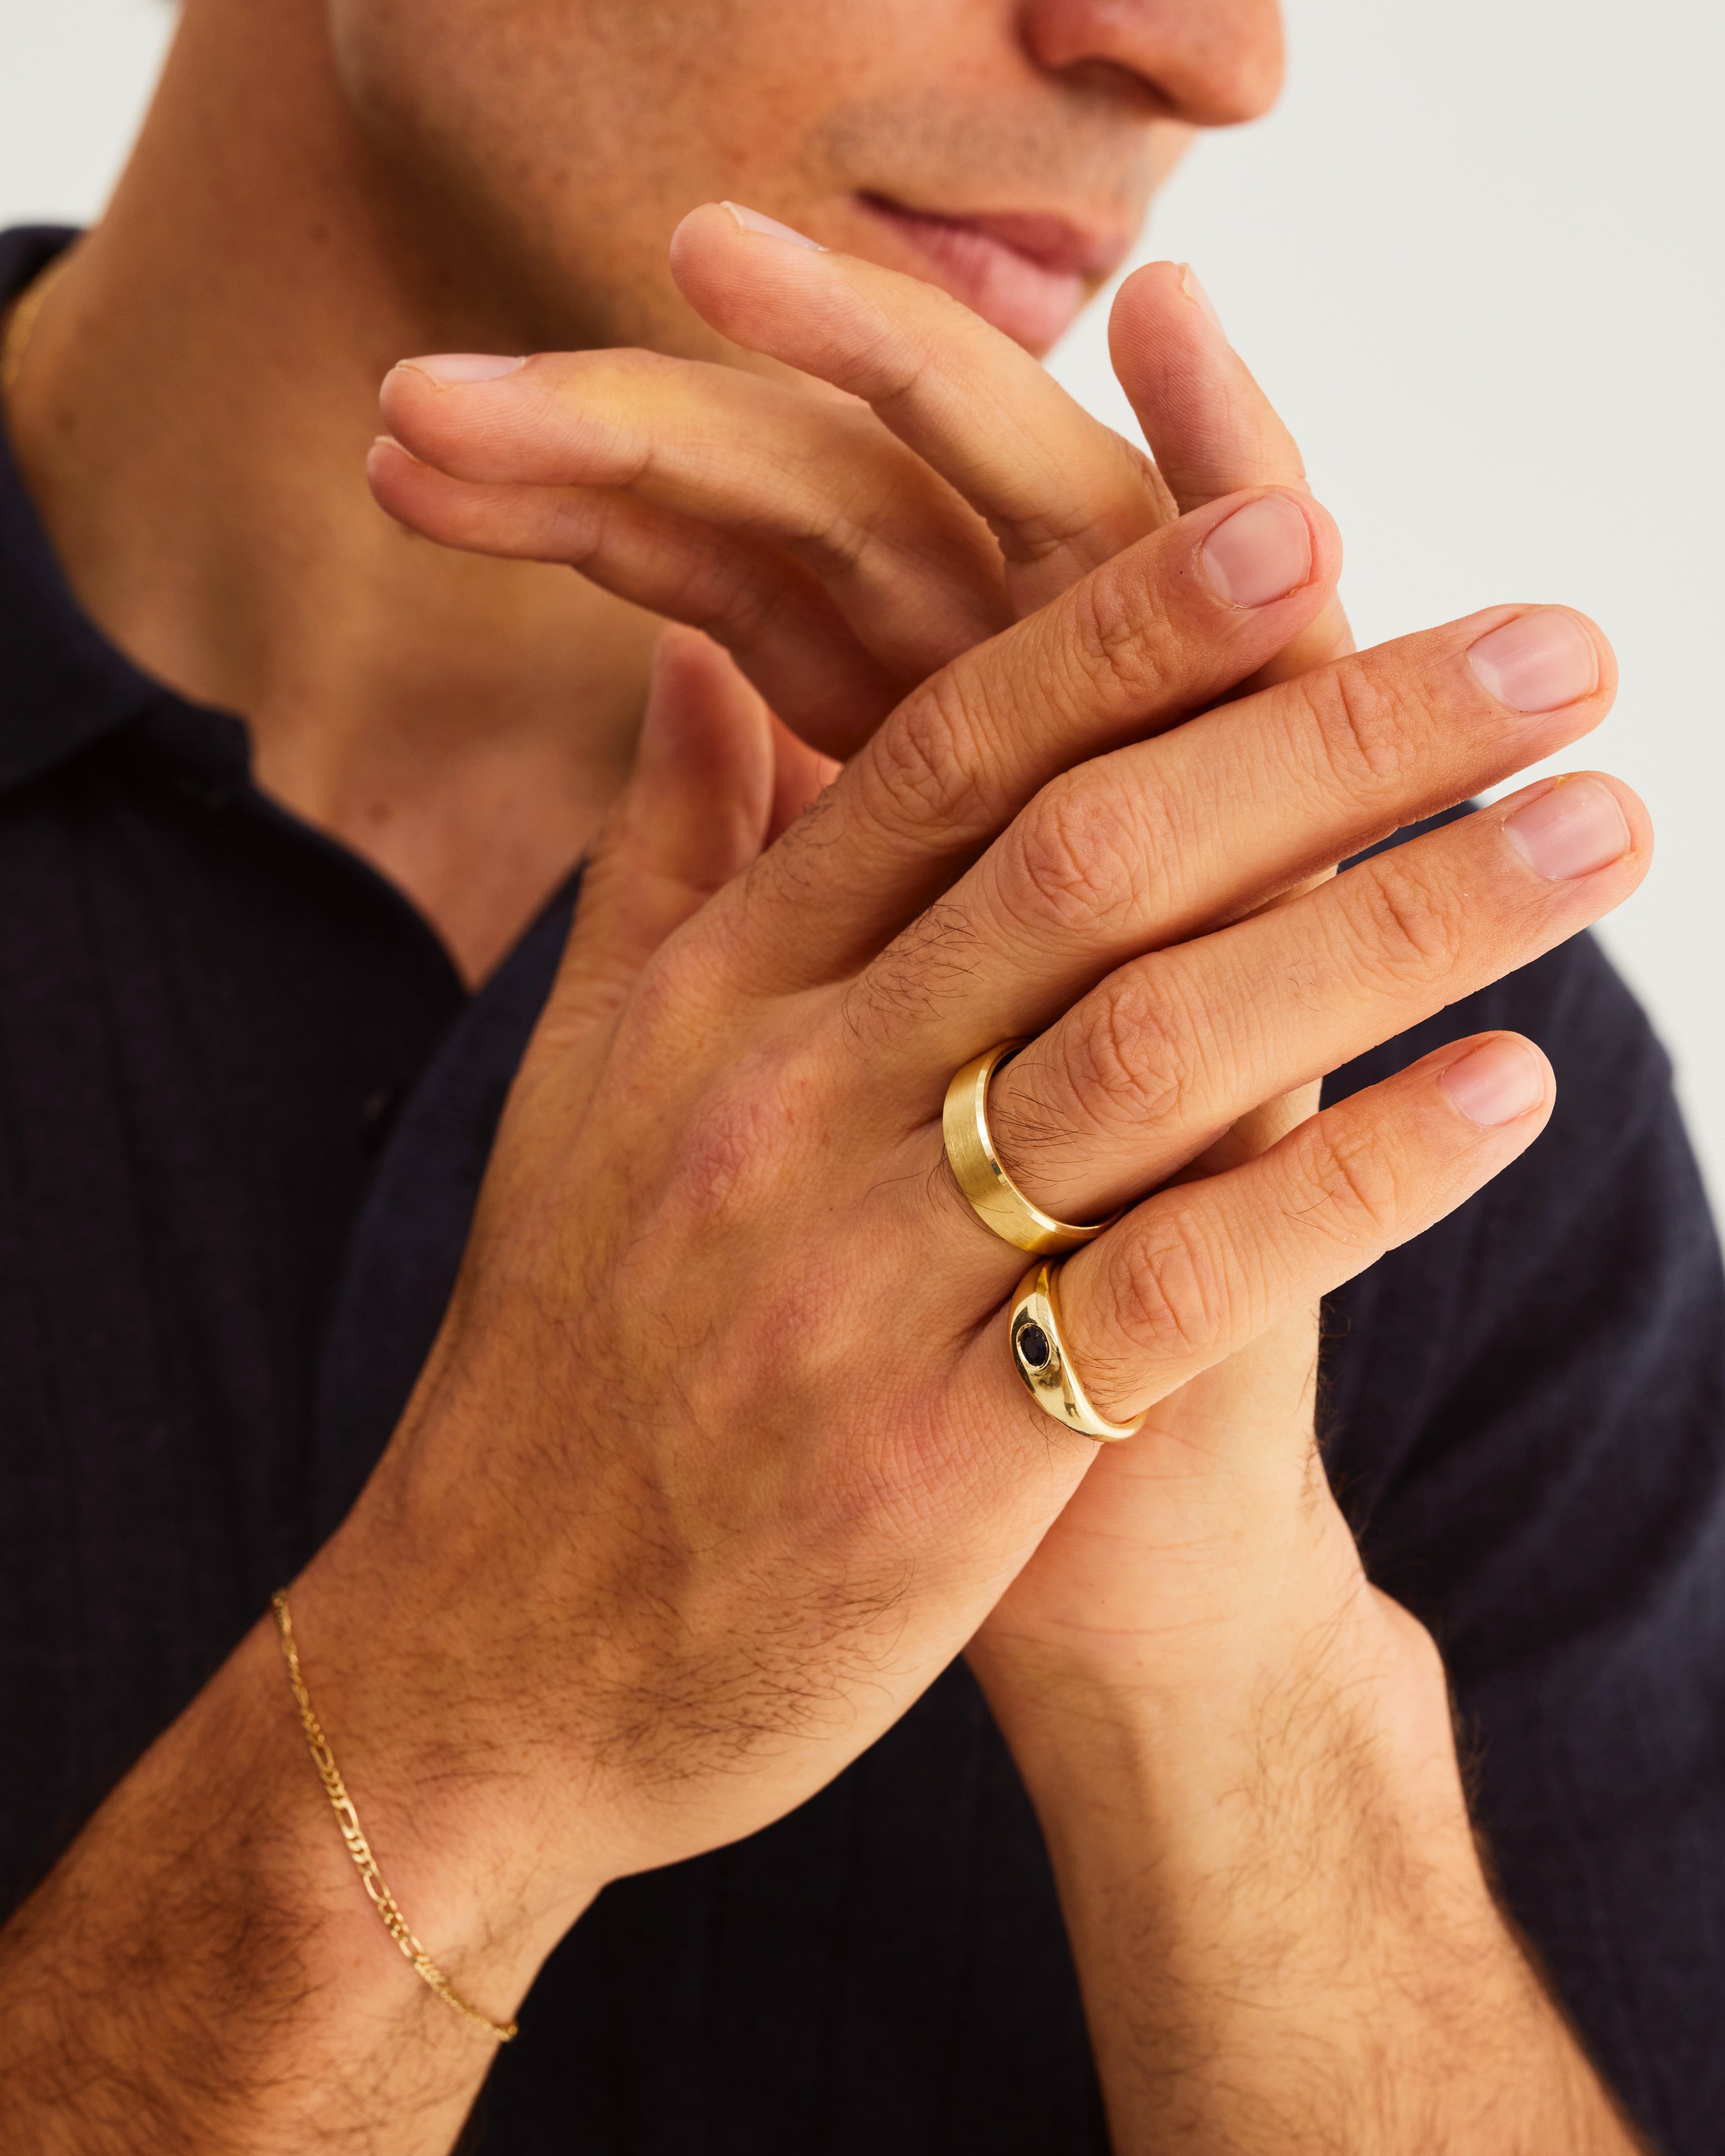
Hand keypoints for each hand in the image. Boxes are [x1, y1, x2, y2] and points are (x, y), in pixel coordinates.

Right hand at [299, 222, 1640, 2001]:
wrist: (491, 1661)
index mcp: (707, 1005)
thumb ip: (662, 862)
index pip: (945, 761)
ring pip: (1164, 1050)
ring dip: (1404, 926)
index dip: (1132, 636)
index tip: (1309, 529)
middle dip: (1337, 736)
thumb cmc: (558, 1366)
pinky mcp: (936, 1463)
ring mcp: (856, 1287)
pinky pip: (1180, 1288)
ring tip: (1597, 834)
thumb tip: (694, 653)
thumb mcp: (579, 1091)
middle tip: (1553, 653)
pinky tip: (1510, 1092)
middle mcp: (779, 1112)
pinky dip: (1356, 1181)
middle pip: (1092, 866)